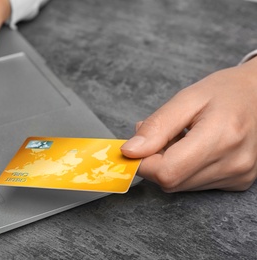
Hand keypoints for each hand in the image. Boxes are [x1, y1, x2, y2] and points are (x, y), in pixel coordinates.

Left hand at [121, 58, 256, 191]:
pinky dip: (184, 169)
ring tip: (181, 138)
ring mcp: (238, 176)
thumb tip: (130, 151)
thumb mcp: (187, 98)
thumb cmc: (225, 91)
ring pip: (180, 185)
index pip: (166, 171)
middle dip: (154, 161)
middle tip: (161, 135)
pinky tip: (194, 149)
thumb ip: (157, 127)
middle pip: (171, 181)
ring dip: (169, 165)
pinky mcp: (238, 182)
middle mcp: (233, 164)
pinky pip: (195, 184)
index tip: (135, 147)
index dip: (142, 162)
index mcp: (221, 137)